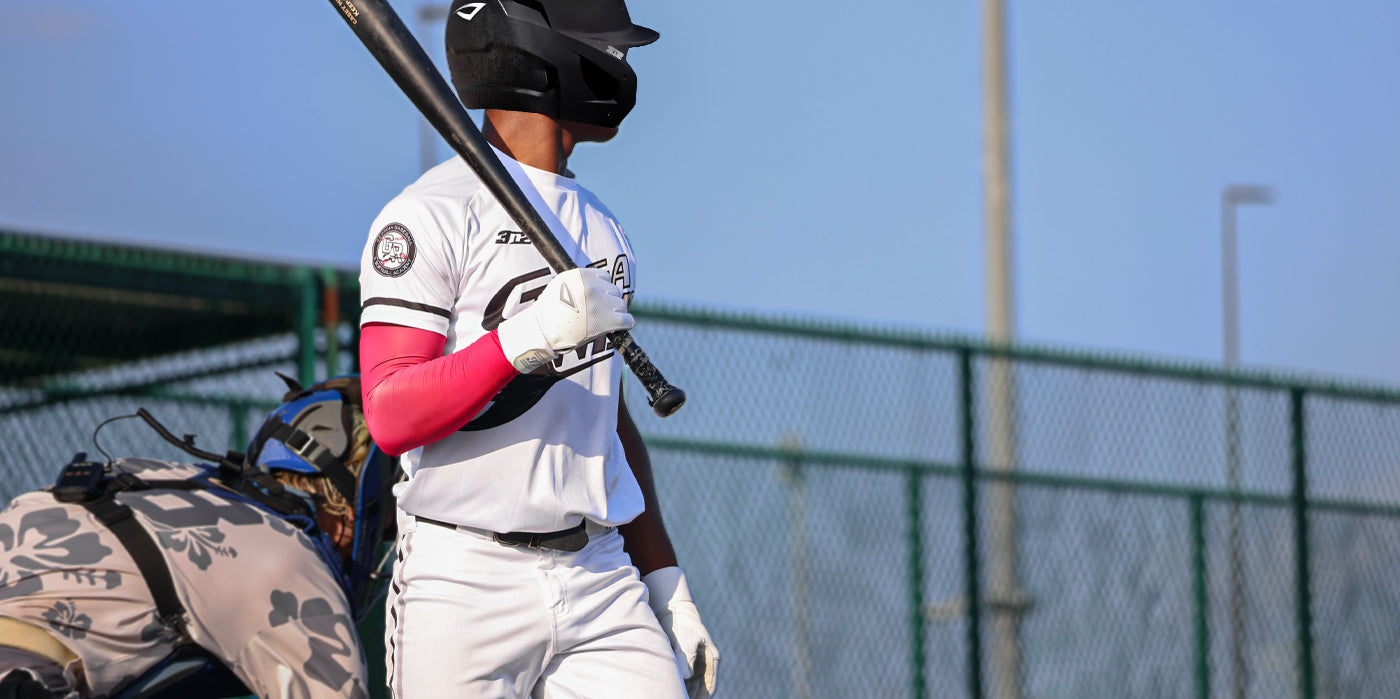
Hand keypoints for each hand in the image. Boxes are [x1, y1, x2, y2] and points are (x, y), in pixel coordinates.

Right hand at [496, 267, 633, 372]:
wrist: (541, 332)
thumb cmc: (550, 313)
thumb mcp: (560, 286)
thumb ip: (579, 282)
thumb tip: (601, 284)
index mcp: (579, 276)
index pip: (605, 277)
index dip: (603, 289)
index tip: (599, 299)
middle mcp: (589, 287)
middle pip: (615, 291)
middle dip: (610, 302)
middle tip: (601, 313)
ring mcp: (598, 303)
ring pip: (621, 305)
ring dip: (616, 313)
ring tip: (605, 321)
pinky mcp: (605, 320)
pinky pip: (626, 320)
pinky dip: (625, 324)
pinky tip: (619, 327)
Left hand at [643, 566, 719, 698]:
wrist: (674, 611)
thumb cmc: (682, 624)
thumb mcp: (685, 640)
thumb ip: (687, 658)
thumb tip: (687, 677)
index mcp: (712, 658)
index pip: (710, 685)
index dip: (703, 697)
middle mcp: (706, 663)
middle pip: (702, 688)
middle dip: (694, 697)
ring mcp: (697, 663)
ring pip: (694, 686)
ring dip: (687, 693)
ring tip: (677, 697)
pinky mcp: (687, 662)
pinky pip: (686, 680)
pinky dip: (681, 686)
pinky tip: (674, 690)